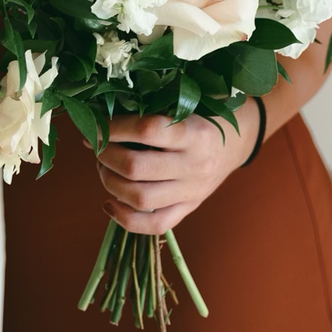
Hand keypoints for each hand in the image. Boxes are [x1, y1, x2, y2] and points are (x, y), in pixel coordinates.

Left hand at [97, 109, 262, 233]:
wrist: (238, 141)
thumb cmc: (203, 115)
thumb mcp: (185, 105)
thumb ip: (151, 109)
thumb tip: (101, 113)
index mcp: (194, 133)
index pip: (147, 130)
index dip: (113, 128)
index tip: (94, 125)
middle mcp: (194, 165)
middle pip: (136, 168)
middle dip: (105, 156)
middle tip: (96, 145)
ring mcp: (192, 192)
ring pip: (140, 198)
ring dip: (110, 182)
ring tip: (102, 167)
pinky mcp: (189, 209)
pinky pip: (154, 225)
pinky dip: (125, 219)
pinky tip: (109, 203)